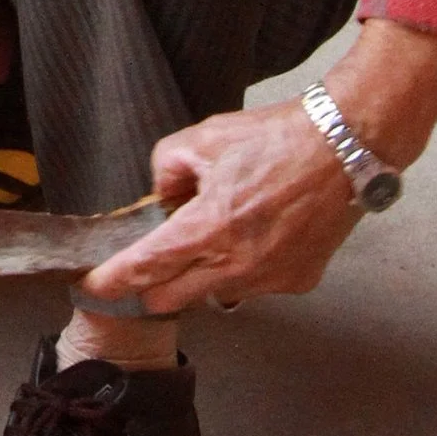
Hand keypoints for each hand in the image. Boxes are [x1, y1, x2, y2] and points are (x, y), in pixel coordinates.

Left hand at [78, 19, 436, 315]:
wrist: (343, 148)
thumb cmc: (274, 139)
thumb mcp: (204, 137)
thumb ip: (167, 168)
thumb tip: (162, 197)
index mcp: (208, 228)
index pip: (145, 268)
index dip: (112, 280)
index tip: (93, 285)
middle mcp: (237, 265)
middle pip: (170, 298)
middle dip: (152, 282)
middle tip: (155, 254)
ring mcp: (269, 280)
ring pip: (213, 293)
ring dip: (203, 272)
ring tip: (222, 228)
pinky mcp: (297, 282)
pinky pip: (254, 285)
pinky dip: (245, 267)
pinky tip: (258, 233)